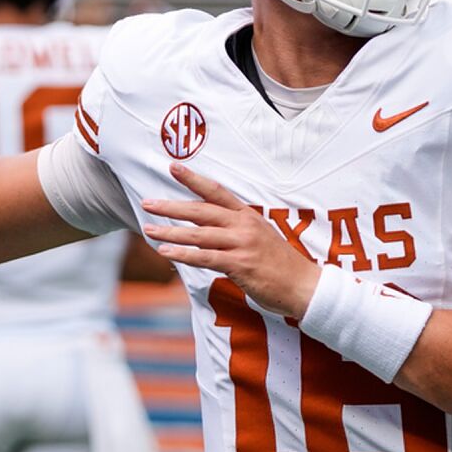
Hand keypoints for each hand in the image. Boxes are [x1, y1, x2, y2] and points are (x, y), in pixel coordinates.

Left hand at [141, 163, 320, 317]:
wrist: (304, 286)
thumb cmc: (280, 265)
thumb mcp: (260, 237)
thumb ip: (234, 230)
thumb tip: (205, 230)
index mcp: (248, 215)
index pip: (217, 191)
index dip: (194, 179)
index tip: (173, 166)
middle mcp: (243, 226)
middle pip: (201, 211)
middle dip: (172, 206)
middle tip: (147, 203)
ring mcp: (242, 244)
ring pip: (199, 234)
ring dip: (171, 231)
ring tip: (148, 229)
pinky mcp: (240, 265)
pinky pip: (205, 257)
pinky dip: (183, 254)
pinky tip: (165, 252)